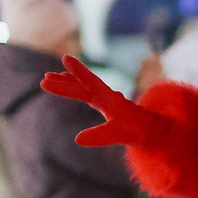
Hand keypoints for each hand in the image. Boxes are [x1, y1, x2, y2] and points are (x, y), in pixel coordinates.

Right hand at [41, 54, 164, 148]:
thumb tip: (77, 139)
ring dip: (66, 82)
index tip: (65, 57)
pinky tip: (68, 85)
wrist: (153, 130)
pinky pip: (86, 92)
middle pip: (81, 85)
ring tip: (48, 77)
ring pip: (82, 87)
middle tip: (44, 79)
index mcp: (108, 98)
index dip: (78, 71)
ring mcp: (105, 98)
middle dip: (64, 82)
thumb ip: (100, 136)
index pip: (90, 82)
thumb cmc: (138, 131)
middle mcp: (105, 95)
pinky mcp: (105, 103)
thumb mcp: (119, 135)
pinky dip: (75, 87)